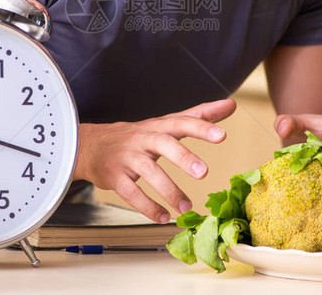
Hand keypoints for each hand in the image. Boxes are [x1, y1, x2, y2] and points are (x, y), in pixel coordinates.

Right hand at [74, 98, 236, 222]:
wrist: (91, 145)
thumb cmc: (138, 135)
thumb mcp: (167, 123)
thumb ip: (199, 116)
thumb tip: (230, 105)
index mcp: (159, 126)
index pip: (182, 122)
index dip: (202, 127)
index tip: (222, 135)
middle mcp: (143, 139)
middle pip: (163, 143)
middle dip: (183, 157)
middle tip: (203, 172)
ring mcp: (128, 158)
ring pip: (148, 171)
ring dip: (169, 190)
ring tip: (187, 207)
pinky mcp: (115, 177)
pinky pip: (130, 192)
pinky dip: (147, 206)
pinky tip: (162, 216)